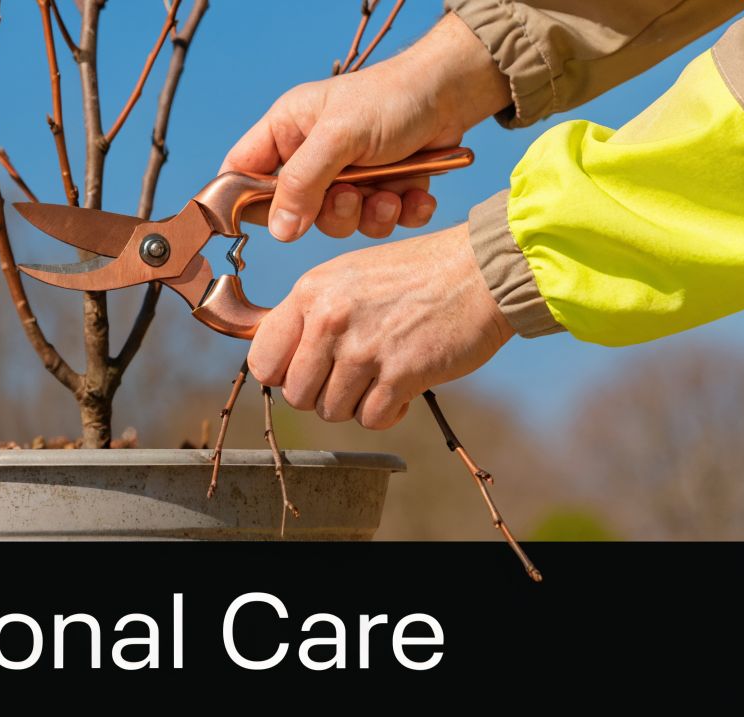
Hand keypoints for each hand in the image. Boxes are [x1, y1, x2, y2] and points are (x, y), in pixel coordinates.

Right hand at [220, 12, 509, 241]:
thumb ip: (303, 182)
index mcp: (287, 131)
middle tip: (352, 196)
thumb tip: (279, 230)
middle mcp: (311, 156)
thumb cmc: (392, 98)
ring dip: (369, 215)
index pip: (242, 173)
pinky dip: (399, 214)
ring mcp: (346, 175)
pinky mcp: (381, 189)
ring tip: (392, 192)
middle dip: (330, 213)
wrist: (454, 92)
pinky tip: (413, 194)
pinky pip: (378, 222)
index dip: (245, 201)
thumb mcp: (340, 136)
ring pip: (339, 222)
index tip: (271, 223)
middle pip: (295, 211)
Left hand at [247, 223, 511, 428]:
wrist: (481, 271)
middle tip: (351, 376)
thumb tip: (277, 361)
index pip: (262, 360)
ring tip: (380, 376)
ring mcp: (364, 348)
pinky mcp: (401, 373)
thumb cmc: (414, 275)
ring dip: (356, 403)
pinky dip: (387, 413)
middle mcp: (330, 320)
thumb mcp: (346, 277)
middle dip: (321, 394)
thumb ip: (310, 315)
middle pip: (296, 395)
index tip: (306, 371)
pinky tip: (402, 389)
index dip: (282, 375)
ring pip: (332, 411)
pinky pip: (371, 419)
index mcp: (310, 293)